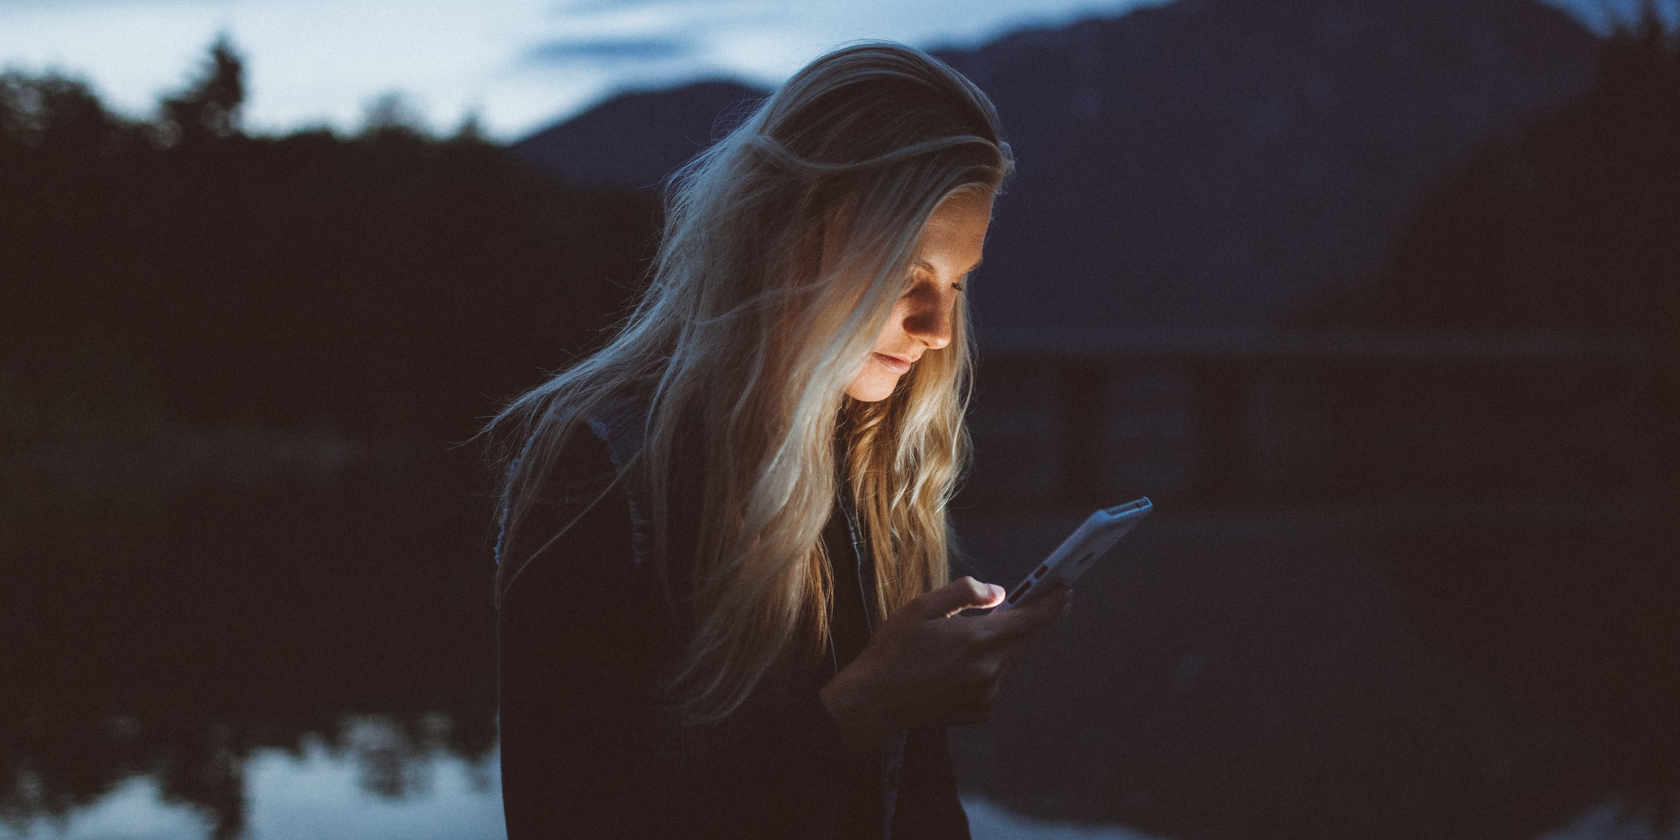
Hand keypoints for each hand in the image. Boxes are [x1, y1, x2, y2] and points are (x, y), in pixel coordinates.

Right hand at [818, 576, 1069, 749]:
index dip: (1052, 603)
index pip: (1032, 619)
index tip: (1065, 589)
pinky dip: (986, 668)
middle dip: (1026, 620)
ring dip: (1000, 645)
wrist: (874, 702)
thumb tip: (999, 593)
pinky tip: (954, 666)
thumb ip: (965, 593)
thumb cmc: (893, 651)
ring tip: (964, 639)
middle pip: (1024, 639)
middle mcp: (989, 670)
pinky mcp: (979, 711)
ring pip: (1008, 660)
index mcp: (978, 640)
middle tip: (1020, 603)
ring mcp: (986, 694)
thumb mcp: (922, 607)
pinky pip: (994, 681)